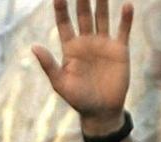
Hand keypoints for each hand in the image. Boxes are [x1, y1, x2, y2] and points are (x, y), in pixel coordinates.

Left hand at [32, 0, 132, 134]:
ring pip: (102, 18)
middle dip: (82, 0)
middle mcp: (86, 42)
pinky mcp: (120, 50)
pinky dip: (125, 19)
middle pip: (84, 15)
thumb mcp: (60, 82)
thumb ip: (48, 64)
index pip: (64, 24)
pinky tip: (126, 5)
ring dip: (102, 3)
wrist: (101, 111)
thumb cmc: (77, 98)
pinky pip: (123, 31)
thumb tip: (34, 46)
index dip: (61, 9)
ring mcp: (103, 44)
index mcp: (70, 48)